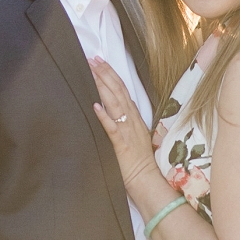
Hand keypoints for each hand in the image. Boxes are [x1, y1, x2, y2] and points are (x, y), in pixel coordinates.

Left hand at [88, 57, 156, 188]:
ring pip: (115, 104)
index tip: (100, 61)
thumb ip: (123, 121)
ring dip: (103, 87)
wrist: (147, 180)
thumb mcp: (132, 135)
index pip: (122, 90)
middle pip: (118, 91)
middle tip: (92, 58)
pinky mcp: (121, 144)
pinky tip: (95, 105)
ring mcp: (127, 131)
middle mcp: (131, 120)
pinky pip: (112, 128)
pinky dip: (104, 116)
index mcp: (134, 117)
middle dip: (105, 73)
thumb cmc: (138, 161)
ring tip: (92, 73)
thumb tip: (108, 108)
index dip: (111, 74)